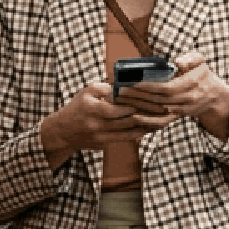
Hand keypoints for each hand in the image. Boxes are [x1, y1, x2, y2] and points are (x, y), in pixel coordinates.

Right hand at [41, 82, 174, 166]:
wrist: (64, 132)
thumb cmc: (78, 107)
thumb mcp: (87, 92)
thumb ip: (105, 87)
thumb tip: (126, 85)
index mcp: (92, 108)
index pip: (117, 108)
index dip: (136, 105)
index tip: (152, 101)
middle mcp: (96, 123)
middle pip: (127, 120)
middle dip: (146, 115)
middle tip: (164, 110)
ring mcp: (100, 136)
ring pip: (129, 131)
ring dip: (146, 126)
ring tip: (162, 120)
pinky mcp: (104, 144)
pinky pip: (125, 139)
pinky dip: (138, 134)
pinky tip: (149, 128)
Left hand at [116, 52, 228, 138]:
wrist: (213, 95)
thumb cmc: (202, 73)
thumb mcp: (200, 61)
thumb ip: (190, 59)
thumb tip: (177, 63)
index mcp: (192, 84)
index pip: (168, 87)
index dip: (150, 87)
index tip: (133, 83)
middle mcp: (188, 99)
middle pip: (159, 100)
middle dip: (139, 96)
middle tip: (121, 92)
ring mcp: (183, 110)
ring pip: (159, 111)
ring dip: (139, 107)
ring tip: (122, 101)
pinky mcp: (179, 117)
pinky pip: (163, 122)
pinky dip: (148, 121)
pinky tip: (135, 117)